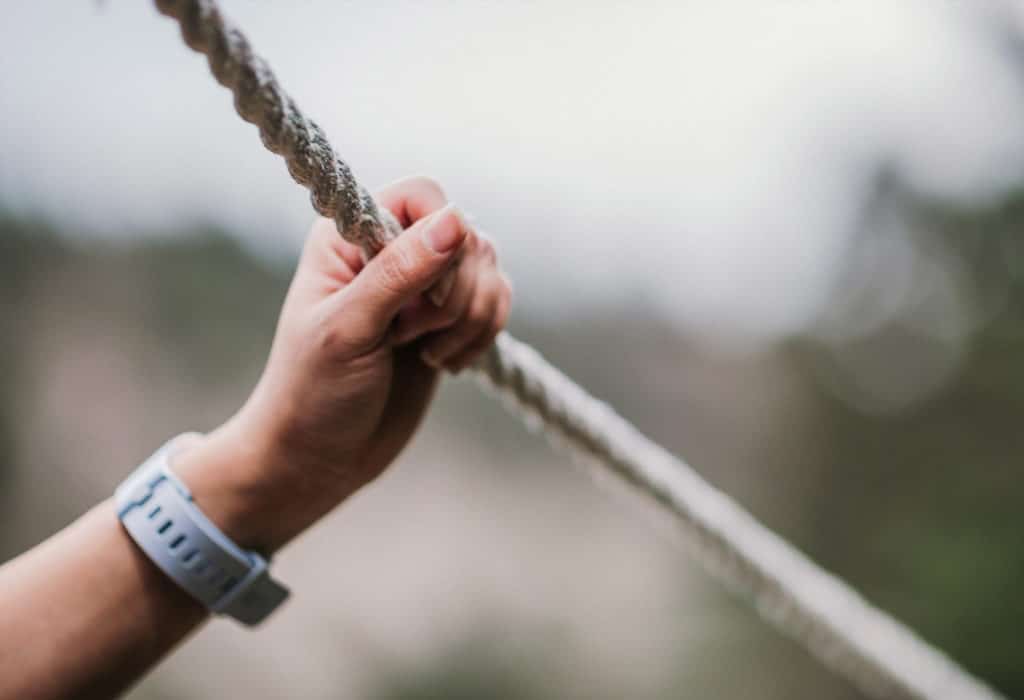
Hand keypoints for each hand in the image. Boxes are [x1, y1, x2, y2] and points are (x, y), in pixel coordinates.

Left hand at [173, 177, 511, 552]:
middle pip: (468, 235)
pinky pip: (497, 302)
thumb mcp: (348, 329)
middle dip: (455, 295)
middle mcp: (391, 249)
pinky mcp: (449, 320)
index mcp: (351, 234)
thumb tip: (457, 219)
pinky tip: (444, 363)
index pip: (425, 196)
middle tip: (407, 336)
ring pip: (490, 268)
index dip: (439, 241)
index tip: (420, 298)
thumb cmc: (314, 391)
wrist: (321, 457)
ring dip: (472, 319)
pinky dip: (483, 335)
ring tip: (427, 354)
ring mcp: (424, 285)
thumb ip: (399, 272)